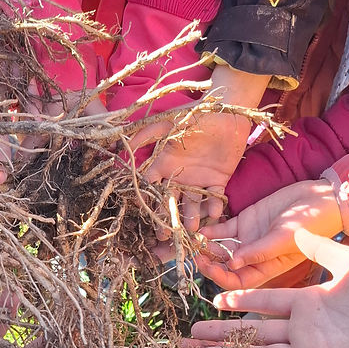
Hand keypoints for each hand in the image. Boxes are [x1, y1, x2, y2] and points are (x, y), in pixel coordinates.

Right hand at [134, 107, 250, 231]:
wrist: (226, 112)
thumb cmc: (194, 115)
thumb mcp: (167, 123)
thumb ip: (145, 135)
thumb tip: (121, 149)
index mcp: (163, 165)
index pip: (151, 187)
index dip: (147, 200)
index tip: (143, 213)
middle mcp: (178, 177)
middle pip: (169, 202)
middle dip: (167, 219)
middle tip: (165, 235)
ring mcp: (198, 181)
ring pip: (191, 204)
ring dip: (191, 216)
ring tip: (191, 228)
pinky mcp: (217, 181)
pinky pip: (214, 197)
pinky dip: (215, 206)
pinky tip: (215, 213)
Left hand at [195, 180, 342, 288]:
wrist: (323, 198)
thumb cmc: (312, 223)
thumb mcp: (286, 238)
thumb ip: (260, 251)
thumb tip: (233, 263)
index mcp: (266, 269)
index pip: (237, 281)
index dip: (220, 278)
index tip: (208, 267)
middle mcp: (253, 258)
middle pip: (224, 266)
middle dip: (208, 262)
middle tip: (194, 253)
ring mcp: (247, 240)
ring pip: (220, 248)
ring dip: (205, 246)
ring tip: (193, 240)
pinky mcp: (245, 222)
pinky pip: (223, 229)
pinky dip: (211, 230)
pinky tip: (201, 228)